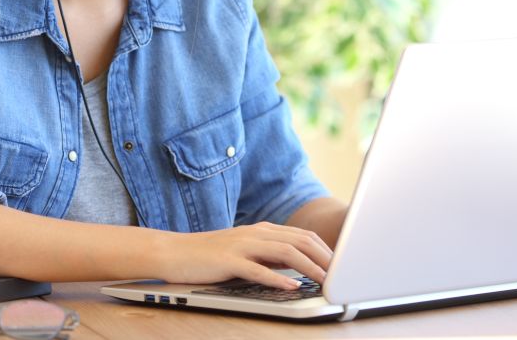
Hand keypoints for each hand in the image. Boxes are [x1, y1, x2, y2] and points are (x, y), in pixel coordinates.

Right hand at [156, 222, 331, 289]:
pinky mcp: (228, 260)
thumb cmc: (210, 256)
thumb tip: (299, 266)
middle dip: (324, 257)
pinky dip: (278, 278)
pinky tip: (292, 287)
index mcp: (262, 230)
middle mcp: (255, 233)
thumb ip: (270, 256)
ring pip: (284, 251)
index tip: (341, 265)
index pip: (302, 236)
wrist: (173, 252)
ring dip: (309, 266)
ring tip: (326, 280)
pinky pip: (258, 269)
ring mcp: (242, 245)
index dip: (325, 249)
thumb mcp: (246, 252)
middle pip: (299, 240)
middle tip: (342, 274)